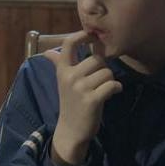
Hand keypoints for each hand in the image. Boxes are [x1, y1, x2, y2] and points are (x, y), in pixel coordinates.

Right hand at [44, 31, 121, 165]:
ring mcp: (80, 88)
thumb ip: (58, 64)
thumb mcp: (62, 82)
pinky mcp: (92, 100)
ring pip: (107, 72)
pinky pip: (112, 85)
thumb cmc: (70, 103)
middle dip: (103, 69)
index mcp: (62, 70)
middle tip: (100, 80)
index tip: (92, 36)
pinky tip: (112, 93)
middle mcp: (70, 76)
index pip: (69, 43)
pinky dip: (116, 88)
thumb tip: (48, 52)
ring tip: (104, 89)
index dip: (82, 35)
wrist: (71, 130)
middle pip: (97, 59)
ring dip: (110, 80)